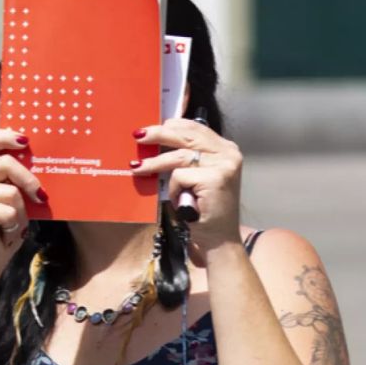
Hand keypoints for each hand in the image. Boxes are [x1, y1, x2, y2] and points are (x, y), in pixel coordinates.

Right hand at [0, 130, 46, 289]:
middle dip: (29, 180)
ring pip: (11, 193)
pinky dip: (14, 227)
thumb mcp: (13, 204)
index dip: (4, 136)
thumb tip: (44, 167)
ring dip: (21, 214)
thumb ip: (18, 184)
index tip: (25, 139)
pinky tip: (4, 234)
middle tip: (41, 196)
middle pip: (6, 164)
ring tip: (11, 227)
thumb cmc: (2, 233)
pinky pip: (8, 212)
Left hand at [130, 117, 242, 251]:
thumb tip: (160, 136)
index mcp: (225, 149)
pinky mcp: (214, 178)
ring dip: (155, 164)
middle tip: (138, 136)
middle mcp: (228, 153)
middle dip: (159, 134)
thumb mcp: (197, 177)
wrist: (218, 239)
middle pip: (186, 136)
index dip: (173, 125)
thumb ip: (189, 157)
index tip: (153, 127)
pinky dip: (174, 189)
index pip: (196, 128)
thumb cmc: (203, 211)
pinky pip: (180, 176)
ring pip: (179, 156)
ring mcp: (223, 164)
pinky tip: (179, 201)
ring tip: (137, 169)